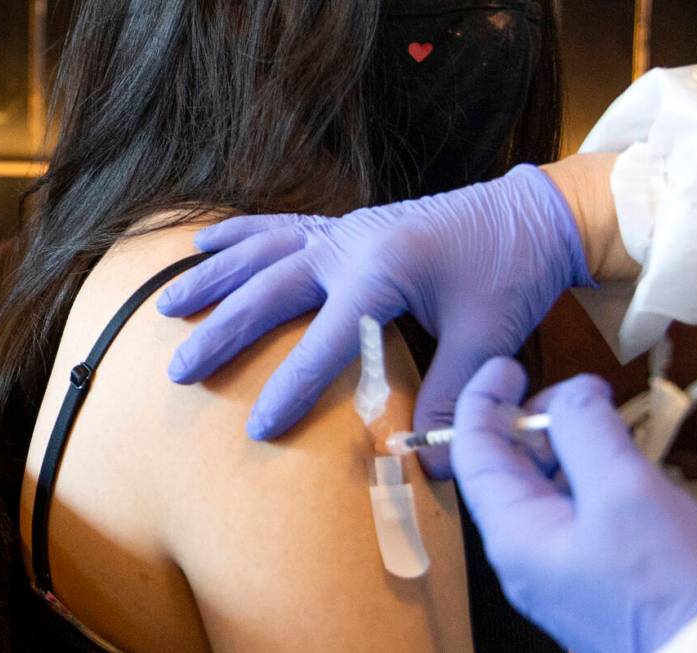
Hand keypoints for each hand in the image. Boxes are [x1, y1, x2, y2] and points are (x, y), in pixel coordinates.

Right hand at [158, 163, 596, 476]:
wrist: (529, 216)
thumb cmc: (509, 272)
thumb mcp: (487, 337)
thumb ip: (452, 397)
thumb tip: (426, 461)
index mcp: (384, 271)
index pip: (324, 341)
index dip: (290, 389)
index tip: (257, 429)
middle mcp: (351, 244)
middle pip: (270, 289)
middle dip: (224, 331)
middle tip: (181, 370)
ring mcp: (345, 229)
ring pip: (262, 252)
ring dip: (213, 278)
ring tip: (167, 305)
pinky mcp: (348, 225)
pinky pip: (280, 226)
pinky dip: (239, 235)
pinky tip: (204, 241)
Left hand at [451, 358, 696, 652]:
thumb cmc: (670, 586)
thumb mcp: (625, 491)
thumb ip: (587, 431)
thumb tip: (574, 392)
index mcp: (515, 534)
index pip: (473, 453)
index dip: (482, 401)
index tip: (507, 364)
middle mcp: (529, 553)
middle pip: (510, 467)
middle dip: (535, 418)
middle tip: (581, 391)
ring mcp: (564, 567)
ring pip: (549, 486)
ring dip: (570, 443)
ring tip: (608, 418)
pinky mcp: (600, 574)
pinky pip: (580, 509)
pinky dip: (593, 472)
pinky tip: (626, 459)